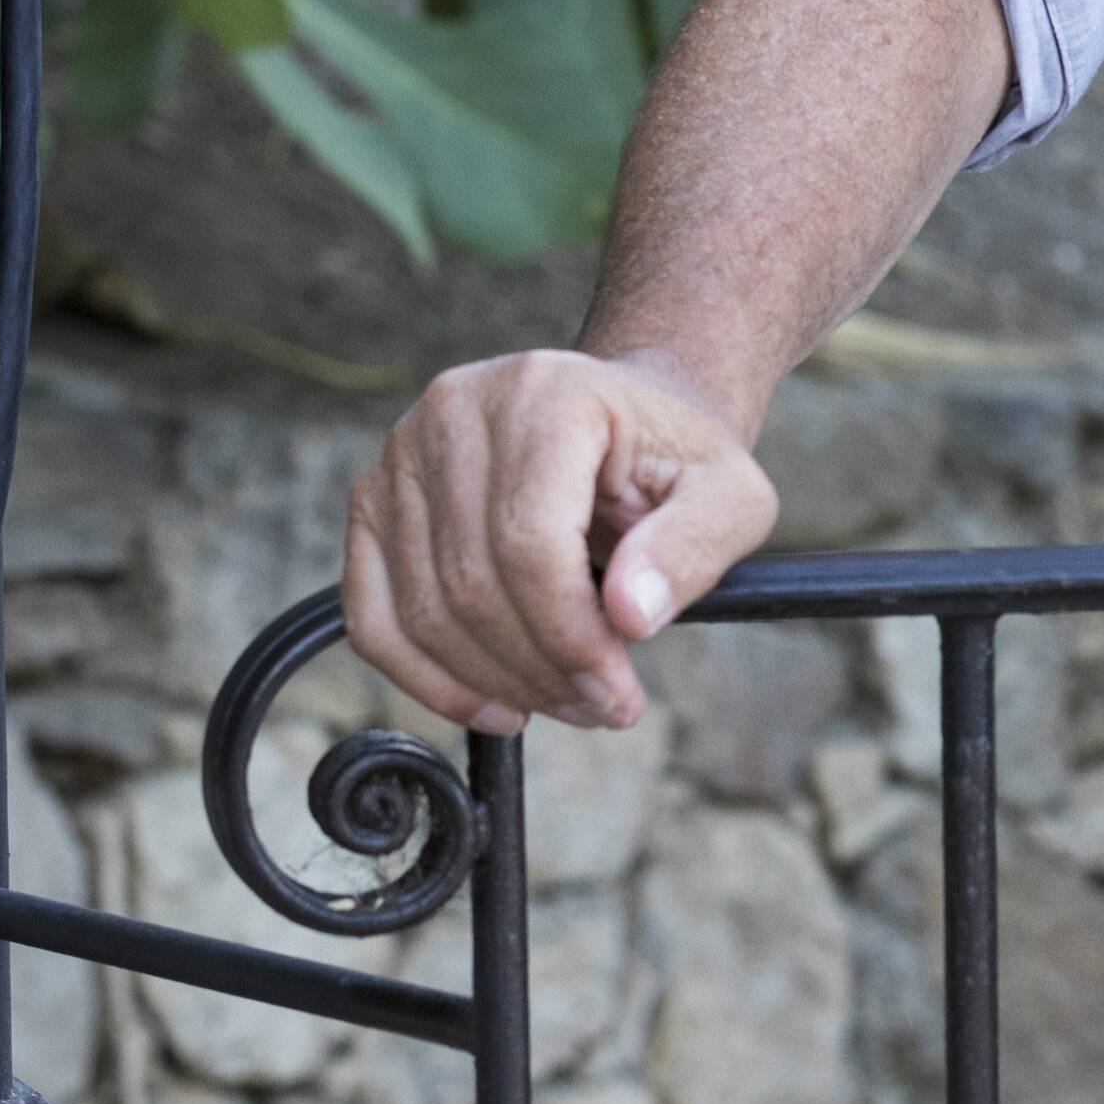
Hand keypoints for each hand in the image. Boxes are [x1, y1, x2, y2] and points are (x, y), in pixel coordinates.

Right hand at [339, 348, 777, 733]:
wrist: (627, 420)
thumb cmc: (677, 459)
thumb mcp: (731, 494)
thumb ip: (694, 547)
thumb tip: (629, 615)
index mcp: (547, 394)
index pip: (531, 543)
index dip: (570, 637)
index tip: (619, 696)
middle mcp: (456, 411)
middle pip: (473, 582)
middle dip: (539, 669)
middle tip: (601, 708)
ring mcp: (400, 455)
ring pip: (422, 610)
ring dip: (494, 682)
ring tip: (564, 702)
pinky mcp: (372, 502)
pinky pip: (372, 615)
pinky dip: (426, 678)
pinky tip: (492, 705)